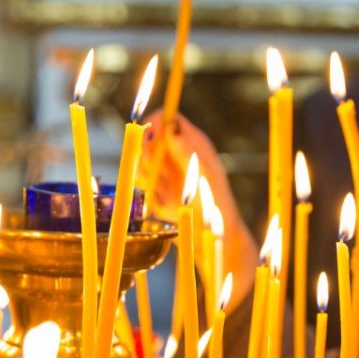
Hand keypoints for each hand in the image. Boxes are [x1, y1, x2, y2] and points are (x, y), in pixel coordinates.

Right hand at [141, 111, 258, 311]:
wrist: (213, 238)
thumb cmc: (216, 205)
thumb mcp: (204, 177)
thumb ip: (187, 151)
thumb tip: (171, 125)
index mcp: (192, 143)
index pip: (166, 118)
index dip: (153, 124)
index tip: (148, 138)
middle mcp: (177, 155)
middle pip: (148, 139)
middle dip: (146, 154)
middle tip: (155, 171)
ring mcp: (166, 173)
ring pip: (142, 163)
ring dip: (148, 177)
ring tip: (165, 193)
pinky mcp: (158, 192)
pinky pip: (142, 187)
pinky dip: (150, 195)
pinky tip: (164, 205)